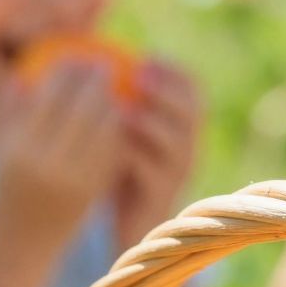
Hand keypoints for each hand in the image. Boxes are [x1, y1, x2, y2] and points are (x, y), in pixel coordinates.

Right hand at [0, 61, 123, 245]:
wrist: (20, 244)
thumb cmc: (4, 190)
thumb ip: (8, 113)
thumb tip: (24, 73)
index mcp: (19, 147)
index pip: (49, 96)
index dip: (67, 71)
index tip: (78, 55)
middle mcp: (46, 163)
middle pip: (81, 109)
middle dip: (98, 82)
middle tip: (108, 64)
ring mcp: (72, 180)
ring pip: (102, 132)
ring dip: (114, 106)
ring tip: (117, 90)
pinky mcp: (91, 193)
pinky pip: (110, 154)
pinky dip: (117, 134)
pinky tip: (120, 120)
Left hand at [113, 61, 200, 249]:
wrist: (127, 227)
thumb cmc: (121, 172)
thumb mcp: (124, 134)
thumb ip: (119, 102)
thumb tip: (91, 60)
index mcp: (183, 130)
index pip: (194, 91)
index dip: (174, 72)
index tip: (145, 59)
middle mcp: (188, 150)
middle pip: (193, 112)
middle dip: (166, 91)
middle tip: (138, 77)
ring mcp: (177, 175)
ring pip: (176, 142)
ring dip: (150, 122)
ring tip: (122, 111)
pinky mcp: (160, 198)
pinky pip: (152, 172)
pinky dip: (133, 155)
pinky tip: (110, 145)